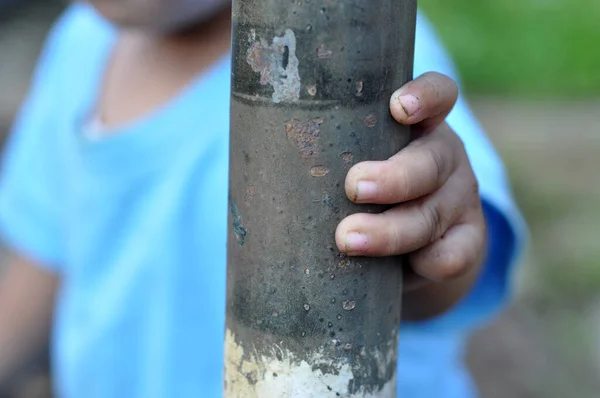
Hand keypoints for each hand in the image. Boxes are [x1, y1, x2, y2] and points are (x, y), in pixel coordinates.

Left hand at [335, 72, 485, 312]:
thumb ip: (330, 155)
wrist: (413, 247)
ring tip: (348, 239)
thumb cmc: (365, 193)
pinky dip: (429, 262)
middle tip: (353, 188)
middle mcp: (444, 157)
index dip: (424, 95)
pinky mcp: (467, 240)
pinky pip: (455, 255)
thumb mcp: (355, 161)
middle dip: (393, 178)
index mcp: (420, 127)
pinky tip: (408, 267)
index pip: (438, 95)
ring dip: (391, 230)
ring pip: (432, 214)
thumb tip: (252, 159)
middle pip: (431, 161)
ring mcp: (459, 199)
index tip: (396, 107)